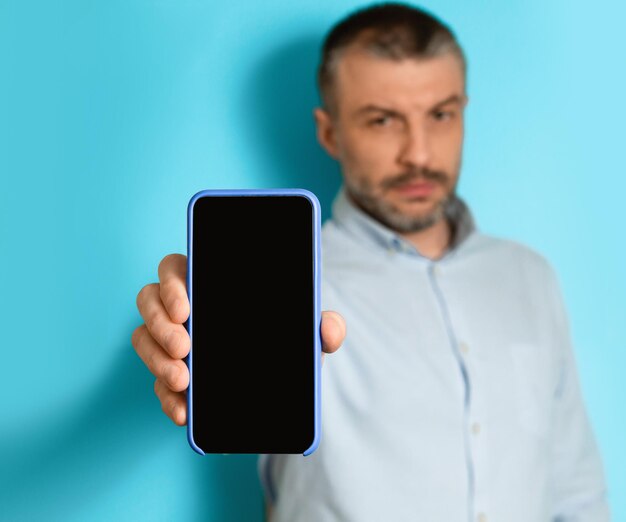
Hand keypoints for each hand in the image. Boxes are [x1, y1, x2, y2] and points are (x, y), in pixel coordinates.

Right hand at [131, 253, 345, 425]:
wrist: (277, 378)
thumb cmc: (283, 338)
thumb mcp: (305, 331)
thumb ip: (323, 326)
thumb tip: (330, 330)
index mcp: (208, 283)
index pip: (174, 268)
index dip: (171, 284)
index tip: (186, 309)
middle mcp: (181, 308)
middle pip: (148, 301)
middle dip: (160, 325)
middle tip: (187, 350)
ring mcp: (170, 340)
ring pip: (143, 339)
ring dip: (156, 360)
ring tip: (183, 381)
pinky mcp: (170, 373)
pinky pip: (155, 383)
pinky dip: (165, 398)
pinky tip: (183, 412)